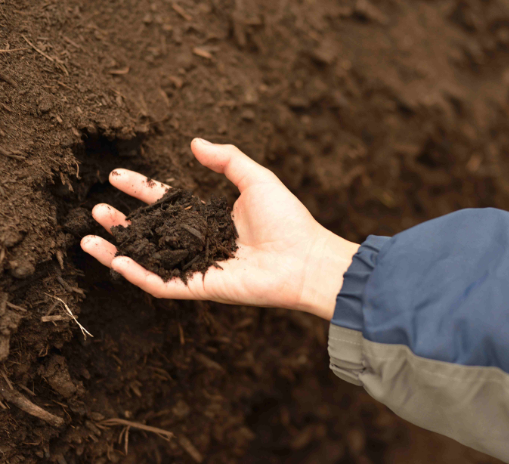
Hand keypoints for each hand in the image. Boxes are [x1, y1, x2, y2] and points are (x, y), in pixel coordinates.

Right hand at [81, 139, 358, 319]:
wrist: (305, 258)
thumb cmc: (286, 219)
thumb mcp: (256, 178)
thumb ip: (227, 160)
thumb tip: (194, 143)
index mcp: (210, 216)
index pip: (168, 201)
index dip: (142, 189)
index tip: (117, 176)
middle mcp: (200, 241)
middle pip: (153, 231)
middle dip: (123, 221)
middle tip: (98, 208)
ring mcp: (198, 266)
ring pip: (150, 259)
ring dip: (119, 249)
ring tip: (89, 236)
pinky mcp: (200, 287)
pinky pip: (162, 284)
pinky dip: (137, 275)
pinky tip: (114, 262)